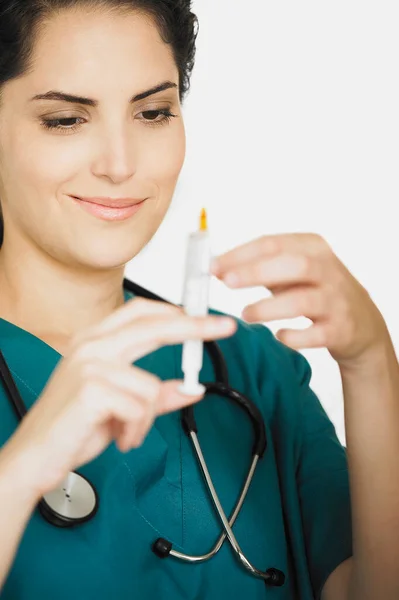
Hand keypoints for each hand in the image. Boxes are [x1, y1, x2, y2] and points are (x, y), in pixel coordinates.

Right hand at [2, 297, 235, 499]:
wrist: (33, 458)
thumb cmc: (71, 428)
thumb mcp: (120, 408)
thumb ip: (156, 396)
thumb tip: (192, 389)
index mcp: (95, 342)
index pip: (141, 312)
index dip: (175, 312)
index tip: (205, 317)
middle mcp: (91, 345)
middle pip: (154, 325)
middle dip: (195, 326)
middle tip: (225, 327)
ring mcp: (89, 364)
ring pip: (151, 385)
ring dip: (146, 419)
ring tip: (125, 432)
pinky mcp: (91, 389)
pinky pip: (142, 408)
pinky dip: (136, 431)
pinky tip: (118, 437)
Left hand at [211, 233, 388, 367]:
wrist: (361, 324)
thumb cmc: (316, 291)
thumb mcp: (294, 270)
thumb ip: (260, 267)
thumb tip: (218, 268)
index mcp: (313, 247)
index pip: (273, 243)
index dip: (240, 254)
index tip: (213, 266)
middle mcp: (328, 270)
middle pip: (293, 264)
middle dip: (256, 272)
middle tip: (226, 282)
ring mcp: (337, 300)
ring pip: (303, 300)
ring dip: (269, 307)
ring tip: (246, 314)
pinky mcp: (341, 329)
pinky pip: (315, 334)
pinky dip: (294, 336)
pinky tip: (280, 336)